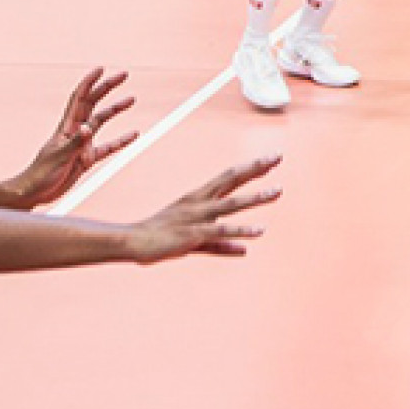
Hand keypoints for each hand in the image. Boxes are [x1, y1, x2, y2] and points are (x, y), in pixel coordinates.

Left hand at [0, 68, 137, 209]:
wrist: (33, 192)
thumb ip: (75, 142)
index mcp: (66, 128)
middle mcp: (75, 132)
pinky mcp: (86, 158)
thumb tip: (87, 127)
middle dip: (107, 87)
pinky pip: (108, 147)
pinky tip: (133, 135)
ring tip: (131, 99)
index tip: (101, 69)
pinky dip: (121, 141)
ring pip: (101, 122)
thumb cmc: (40, 174)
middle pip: (93, 103)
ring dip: (115, 109)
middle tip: (124, 75)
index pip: (79, 98)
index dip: (89, 82)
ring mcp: (82, 144)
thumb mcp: (59, 157)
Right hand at [124, 157, 281, 262]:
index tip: (271, 159)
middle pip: (231, 180)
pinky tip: (259, 231)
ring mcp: (197, 216)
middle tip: (277, 157)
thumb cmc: (161, 238)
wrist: (132, 243)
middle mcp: (199, 202)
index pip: (229, 177)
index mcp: (198, 198)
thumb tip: (244, 251)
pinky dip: (240, 230)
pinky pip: (221, 230)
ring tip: (278, 191)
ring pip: (231, 203)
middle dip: (255, 168)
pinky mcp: (193, 233)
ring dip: (255, 197)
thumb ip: (221, 244)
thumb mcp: (195, 240)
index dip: (250, 168)